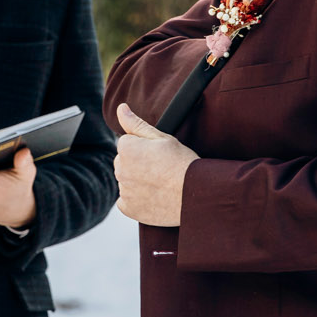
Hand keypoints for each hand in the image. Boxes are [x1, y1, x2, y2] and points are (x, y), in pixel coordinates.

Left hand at [113, 103, 196, 226]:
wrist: (196, 193)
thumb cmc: (182, 163)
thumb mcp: (161, 137)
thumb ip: (136, 124)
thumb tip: (121, 108)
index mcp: (126, 148)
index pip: (126, 144)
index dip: (144, 148)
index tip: (159, 156)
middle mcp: (120, 169)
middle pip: (124, 163)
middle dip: (137, 164)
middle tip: (160, 169)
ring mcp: (123, 190)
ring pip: (126, 181)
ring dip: (137, 182)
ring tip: (160, 183)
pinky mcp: (127, 208)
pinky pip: (126, 201)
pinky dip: (137, 200)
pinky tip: (154, 196)